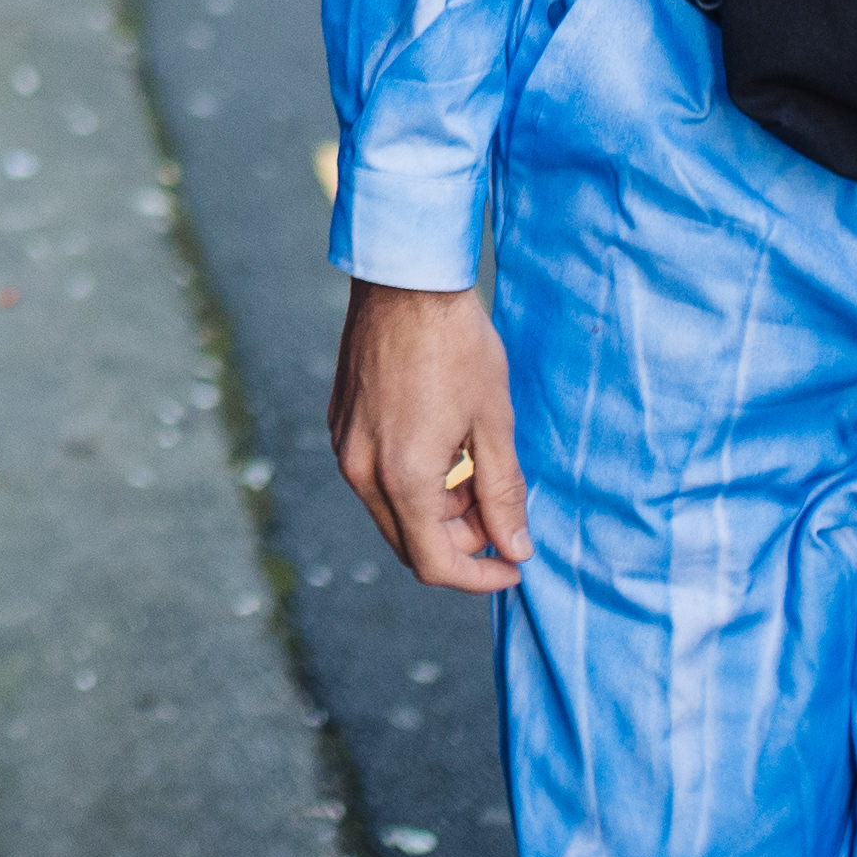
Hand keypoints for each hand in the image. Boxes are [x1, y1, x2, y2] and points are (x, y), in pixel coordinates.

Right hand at [330, 278, 533, 592]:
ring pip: (392, 511)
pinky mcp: (341, 424)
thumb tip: (515, 549)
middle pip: (409, 543)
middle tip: (501, 515)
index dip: (479, 576)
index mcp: (403, 477)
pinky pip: (376, 477)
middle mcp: (363, 471)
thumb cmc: (456, 344)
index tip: (513, 563)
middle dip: (459, 542)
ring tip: (476, 475)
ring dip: (436, 511)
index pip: (435, 563)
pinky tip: (444, 447)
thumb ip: (504, 494)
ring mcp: (346, 446)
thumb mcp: (494, 422)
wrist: (405, 280)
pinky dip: (412, 482)